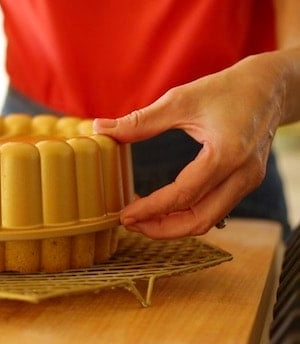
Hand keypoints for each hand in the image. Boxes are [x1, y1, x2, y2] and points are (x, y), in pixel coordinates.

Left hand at [93, 54, 283, 237]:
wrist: (271, 86)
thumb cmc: (227, 88)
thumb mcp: (181, 100)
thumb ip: (140, 121)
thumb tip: (100, 129)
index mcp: (226, 154)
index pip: (184, 196)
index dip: (151, 210)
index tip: (124, 216)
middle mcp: (242, 175)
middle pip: (200, 220)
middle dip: (161, 229)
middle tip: (130, 223)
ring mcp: (247, 181)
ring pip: (209, 220)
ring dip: (174, 225)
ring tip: (142, 219)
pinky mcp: (245, 182)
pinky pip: (216, 209)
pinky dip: (188, 215)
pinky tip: (164, 207)